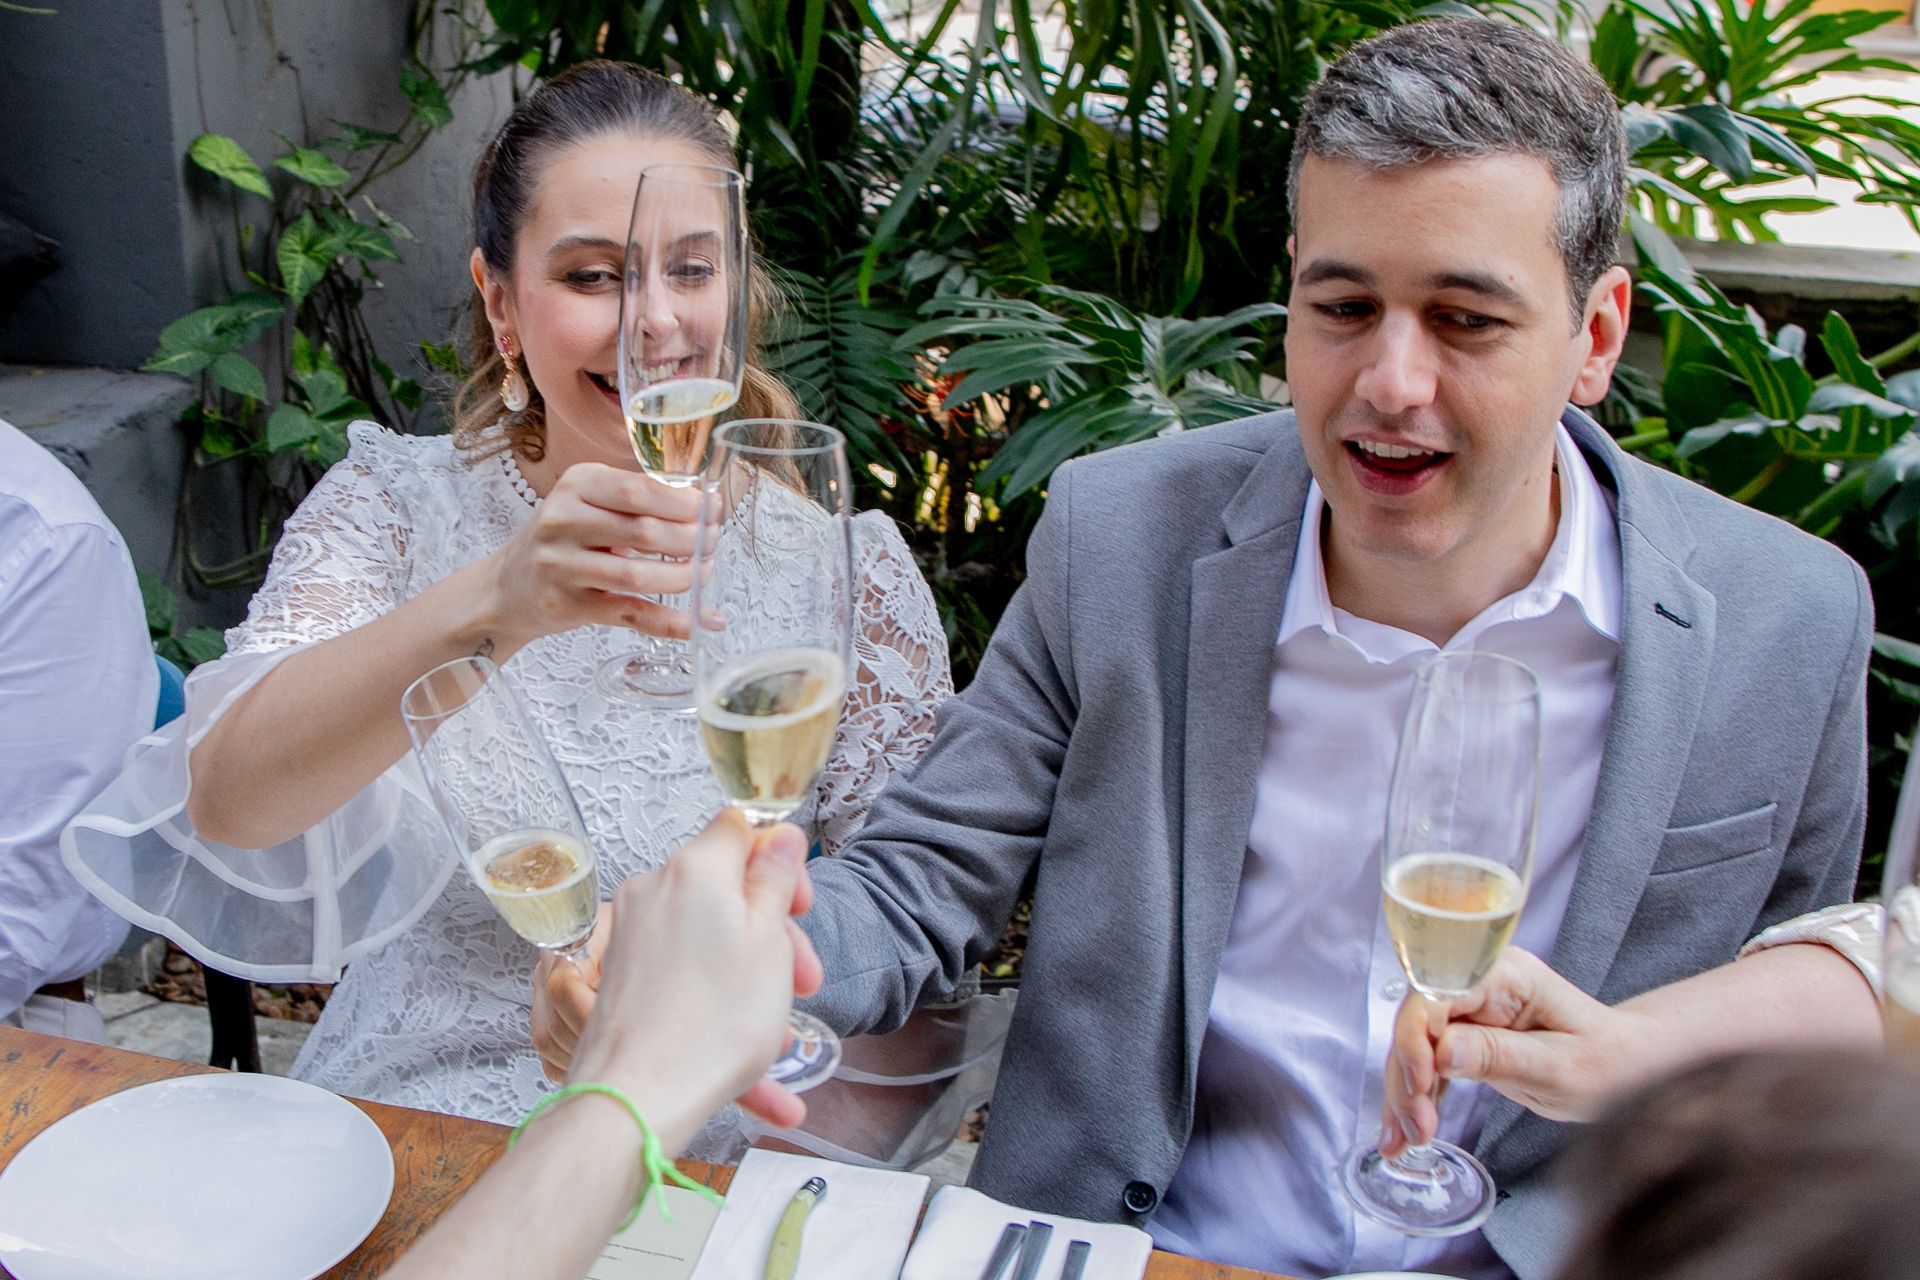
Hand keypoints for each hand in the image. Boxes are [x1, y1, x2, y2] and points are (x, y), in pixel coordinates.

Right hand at [483, 462, 711, 647]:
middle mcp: (563, 521)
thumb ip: (639, 500)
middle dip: (692, 539)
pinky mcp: (567, 606)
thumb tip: (706, 507)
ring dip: (685, 577)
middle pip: (644, 532)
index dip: (685, 503)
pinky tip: (700, 621)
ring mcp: (561, 566)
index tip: (714, 510)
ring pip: (638, 576)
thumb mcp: (589, 501)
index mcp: (577, 485)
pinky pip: (630, 615)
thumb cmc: (564, 537)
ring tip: (704, 572)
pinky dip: (671, 621)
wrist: (508, 586)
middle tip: (712, 543)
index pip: (639, 490)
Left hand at [535, 811, 824, 1127]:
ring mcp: (632, 933)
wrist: (639, 1096)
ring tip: (778, 1031)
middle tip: (802, 979)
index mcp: (696, 868)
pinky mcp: (622, 974)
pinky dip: (714, 998)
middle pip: (724, 888)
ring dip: (746, 972)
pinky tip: (746, 1051)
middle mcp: (655, 889)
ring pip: (706, 937)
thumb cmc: (713, 1022)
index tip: (798, 903)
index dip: (776, 858)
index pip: (739, 829)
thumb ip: (775, 879)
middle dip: (769, 929)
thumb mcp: (770, 941)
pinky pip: (682, 973)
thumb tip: (780, 837)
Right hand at [1381, 948, 1627, 1154]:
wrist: (1631, 1068)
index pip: (1437, 994)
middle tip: (1416, 1128)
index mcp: (1505, 975)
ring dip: (1404, 1094)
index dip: (1417, 1036)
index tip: (1420, 1084)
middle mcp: (1479, 986)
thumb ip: (1500, 1056)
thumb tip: (1440, 1051)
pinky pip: (1428, 1065)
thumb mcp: (1561, 1067)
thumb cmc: (1611, 1062)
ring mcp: (1471, 1011)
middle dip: (1407, 1076)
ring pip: (1415, 1047)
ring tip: (1403, 1141)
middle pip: (1417, 1022)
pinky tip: (1402, 1133)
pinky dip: (1414, 1099)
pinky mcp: (1467, 1038)